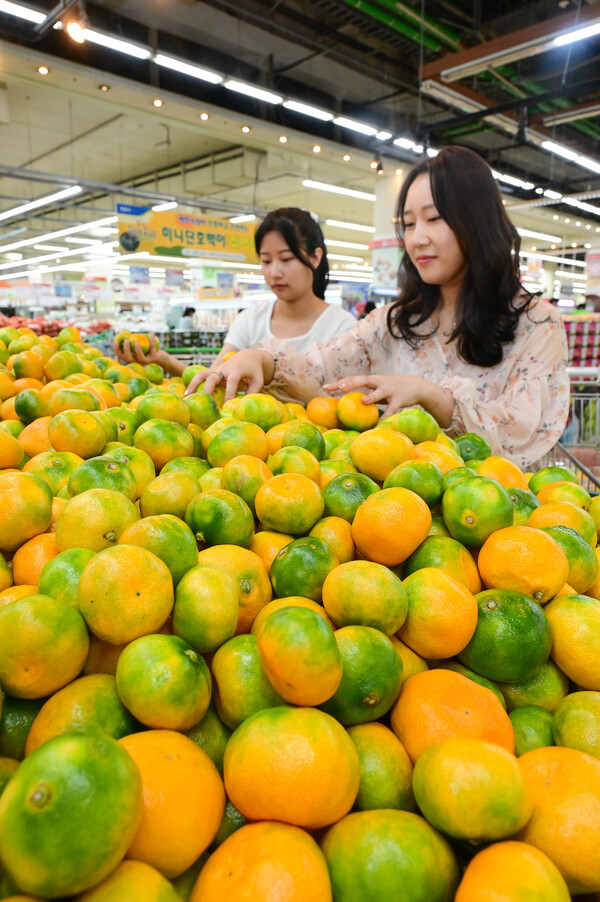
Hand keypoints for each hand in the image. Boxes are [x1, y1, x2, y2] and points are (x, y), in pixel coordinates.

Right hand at [114, 334, 160, 365]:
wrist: (161, 357)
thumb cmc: (147, 349)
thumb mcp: (139, 345)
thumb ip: (132, 340)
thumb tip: (123, 332)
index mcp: (132, 358)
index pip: (121, 356)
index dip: (117, 350)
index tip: (116, 341)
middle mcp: (137, 361)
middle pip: (128, 358)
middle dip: (126, 350)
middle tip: (126, 340)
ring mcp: (146, 361)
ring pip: (140, 357)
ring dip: (137, 350)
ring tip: (136, 342)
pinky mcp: (154, 359)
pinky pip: (152, 348)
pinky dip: (151, 340)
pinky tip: (151, 333)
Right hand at [185, 349, 274, 399]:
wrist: (248, 355)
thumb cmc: (254, 371)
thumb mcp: (258, 381)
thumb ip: (252, 392)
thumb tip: (242, 405)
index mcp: (237, 370)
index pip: (232, 381)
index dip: (229, 393)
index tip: (226, 405)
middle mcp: (225, 368)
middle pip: (213, 377)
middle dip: (208, 389)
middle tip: (205, 402)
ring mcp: (217, 368)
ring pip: (202, 374)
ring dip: (194, 384)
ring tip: (187, 395)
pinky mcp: (212, 370)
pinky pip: (200, 376)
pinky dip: (193, 383)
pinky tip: (187, 393)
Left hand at [323, 374, 453, 424]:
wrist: (417, 386)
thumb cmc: (393, 389)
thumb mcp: (378, 388)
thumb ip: (366, 394)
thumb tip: (347, 406)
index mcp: (372, 380)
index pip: (353, 379)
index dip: (339, 382)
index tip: (325, 387)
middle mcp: (380, 382)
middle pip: (363, 380)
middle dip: (351, 383)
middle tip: (339, 388)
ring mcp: (391, 390)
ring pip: (380, 392)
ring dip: (372, 396)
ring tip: (363, 401)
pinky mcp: (400, 399)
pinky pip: (392, 410)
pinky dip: (386, 417)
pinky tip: (380, 424)